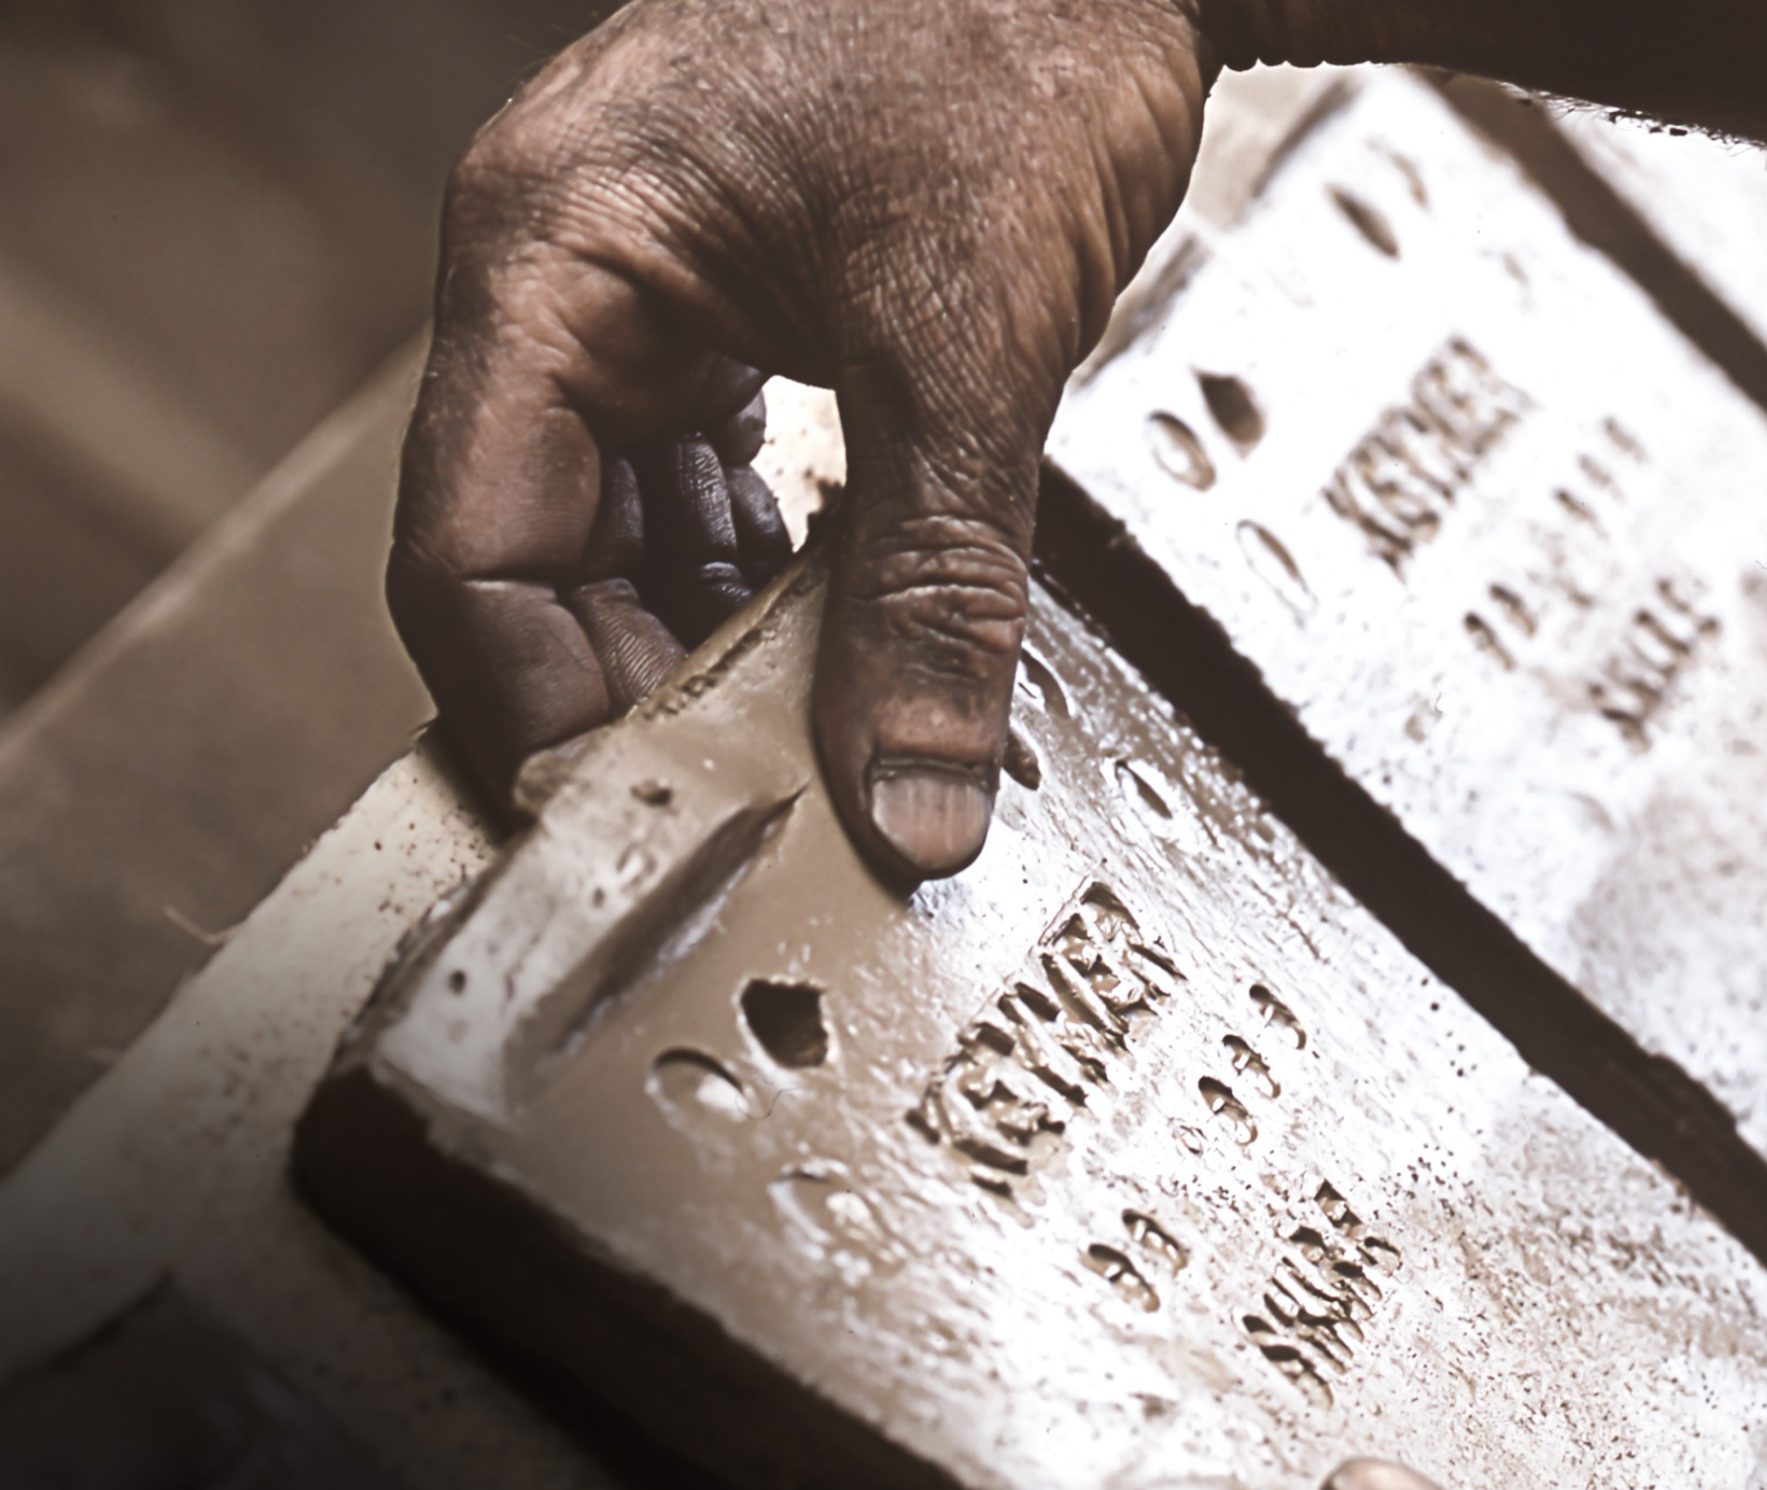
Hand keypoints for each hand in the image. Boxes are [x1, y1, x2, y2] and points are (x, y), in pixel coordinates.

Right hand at [388, 0, 1222, 882]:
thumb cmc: (1001, 29)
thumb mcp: (965, 345)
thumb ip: (934, 588)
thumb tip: (911, 792)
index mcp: (549, 262)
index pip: (467, 557)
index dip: (542, 717)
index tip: (638, 834)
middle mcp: (571, 284)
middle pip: (538, 564)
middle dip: (637, 699)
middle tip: (747, 819)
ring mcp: (651, 295)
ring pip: (626, 536)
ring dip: (707, 655)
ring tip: (801, 756)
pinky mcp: (737, 309)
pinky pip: (709, 484)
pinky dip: (764, 582)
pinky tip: (829, 649)